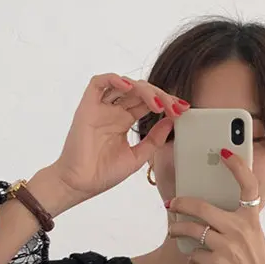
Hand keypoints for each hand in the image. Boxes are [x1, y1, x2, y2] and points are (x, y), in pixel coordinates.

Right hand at [50, 73, 188, 204]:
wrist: (81, 184)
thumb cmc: (104, 173)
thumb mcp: (137, 157)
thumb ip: (154, 140)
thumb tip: (171, 121)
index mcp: (124, 121)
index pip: (148, 103)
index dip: (167, 103)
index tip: (183, 110)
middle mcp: (114, 111)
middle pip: (140, 92)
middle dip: (161, 96)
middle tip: (176, 108)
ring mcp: (101, 107)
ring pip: (124, 85)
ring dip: (144, 90)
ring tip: (158, 104)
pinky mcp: (87, 107)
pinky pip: (99, 83)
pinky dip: (114, 79)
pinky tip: (129, 88)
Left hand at [166, 150, 264, 263]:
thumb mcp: (254, 240)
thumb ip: (238, 225)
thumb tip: (212, 216)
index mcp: (251, 220)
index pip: (247, 185)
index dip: (236, 165)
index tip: (224, 151)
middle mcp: (240, 229)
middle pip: (202, 207)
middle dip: (182, 204)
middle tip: (172, 204)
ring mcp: (227, 247)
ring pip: (192, 230)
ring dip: (178, 230)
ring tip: (174, 231)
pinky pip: (194, 254)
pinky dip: (192, 258)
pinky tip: (196, 262)